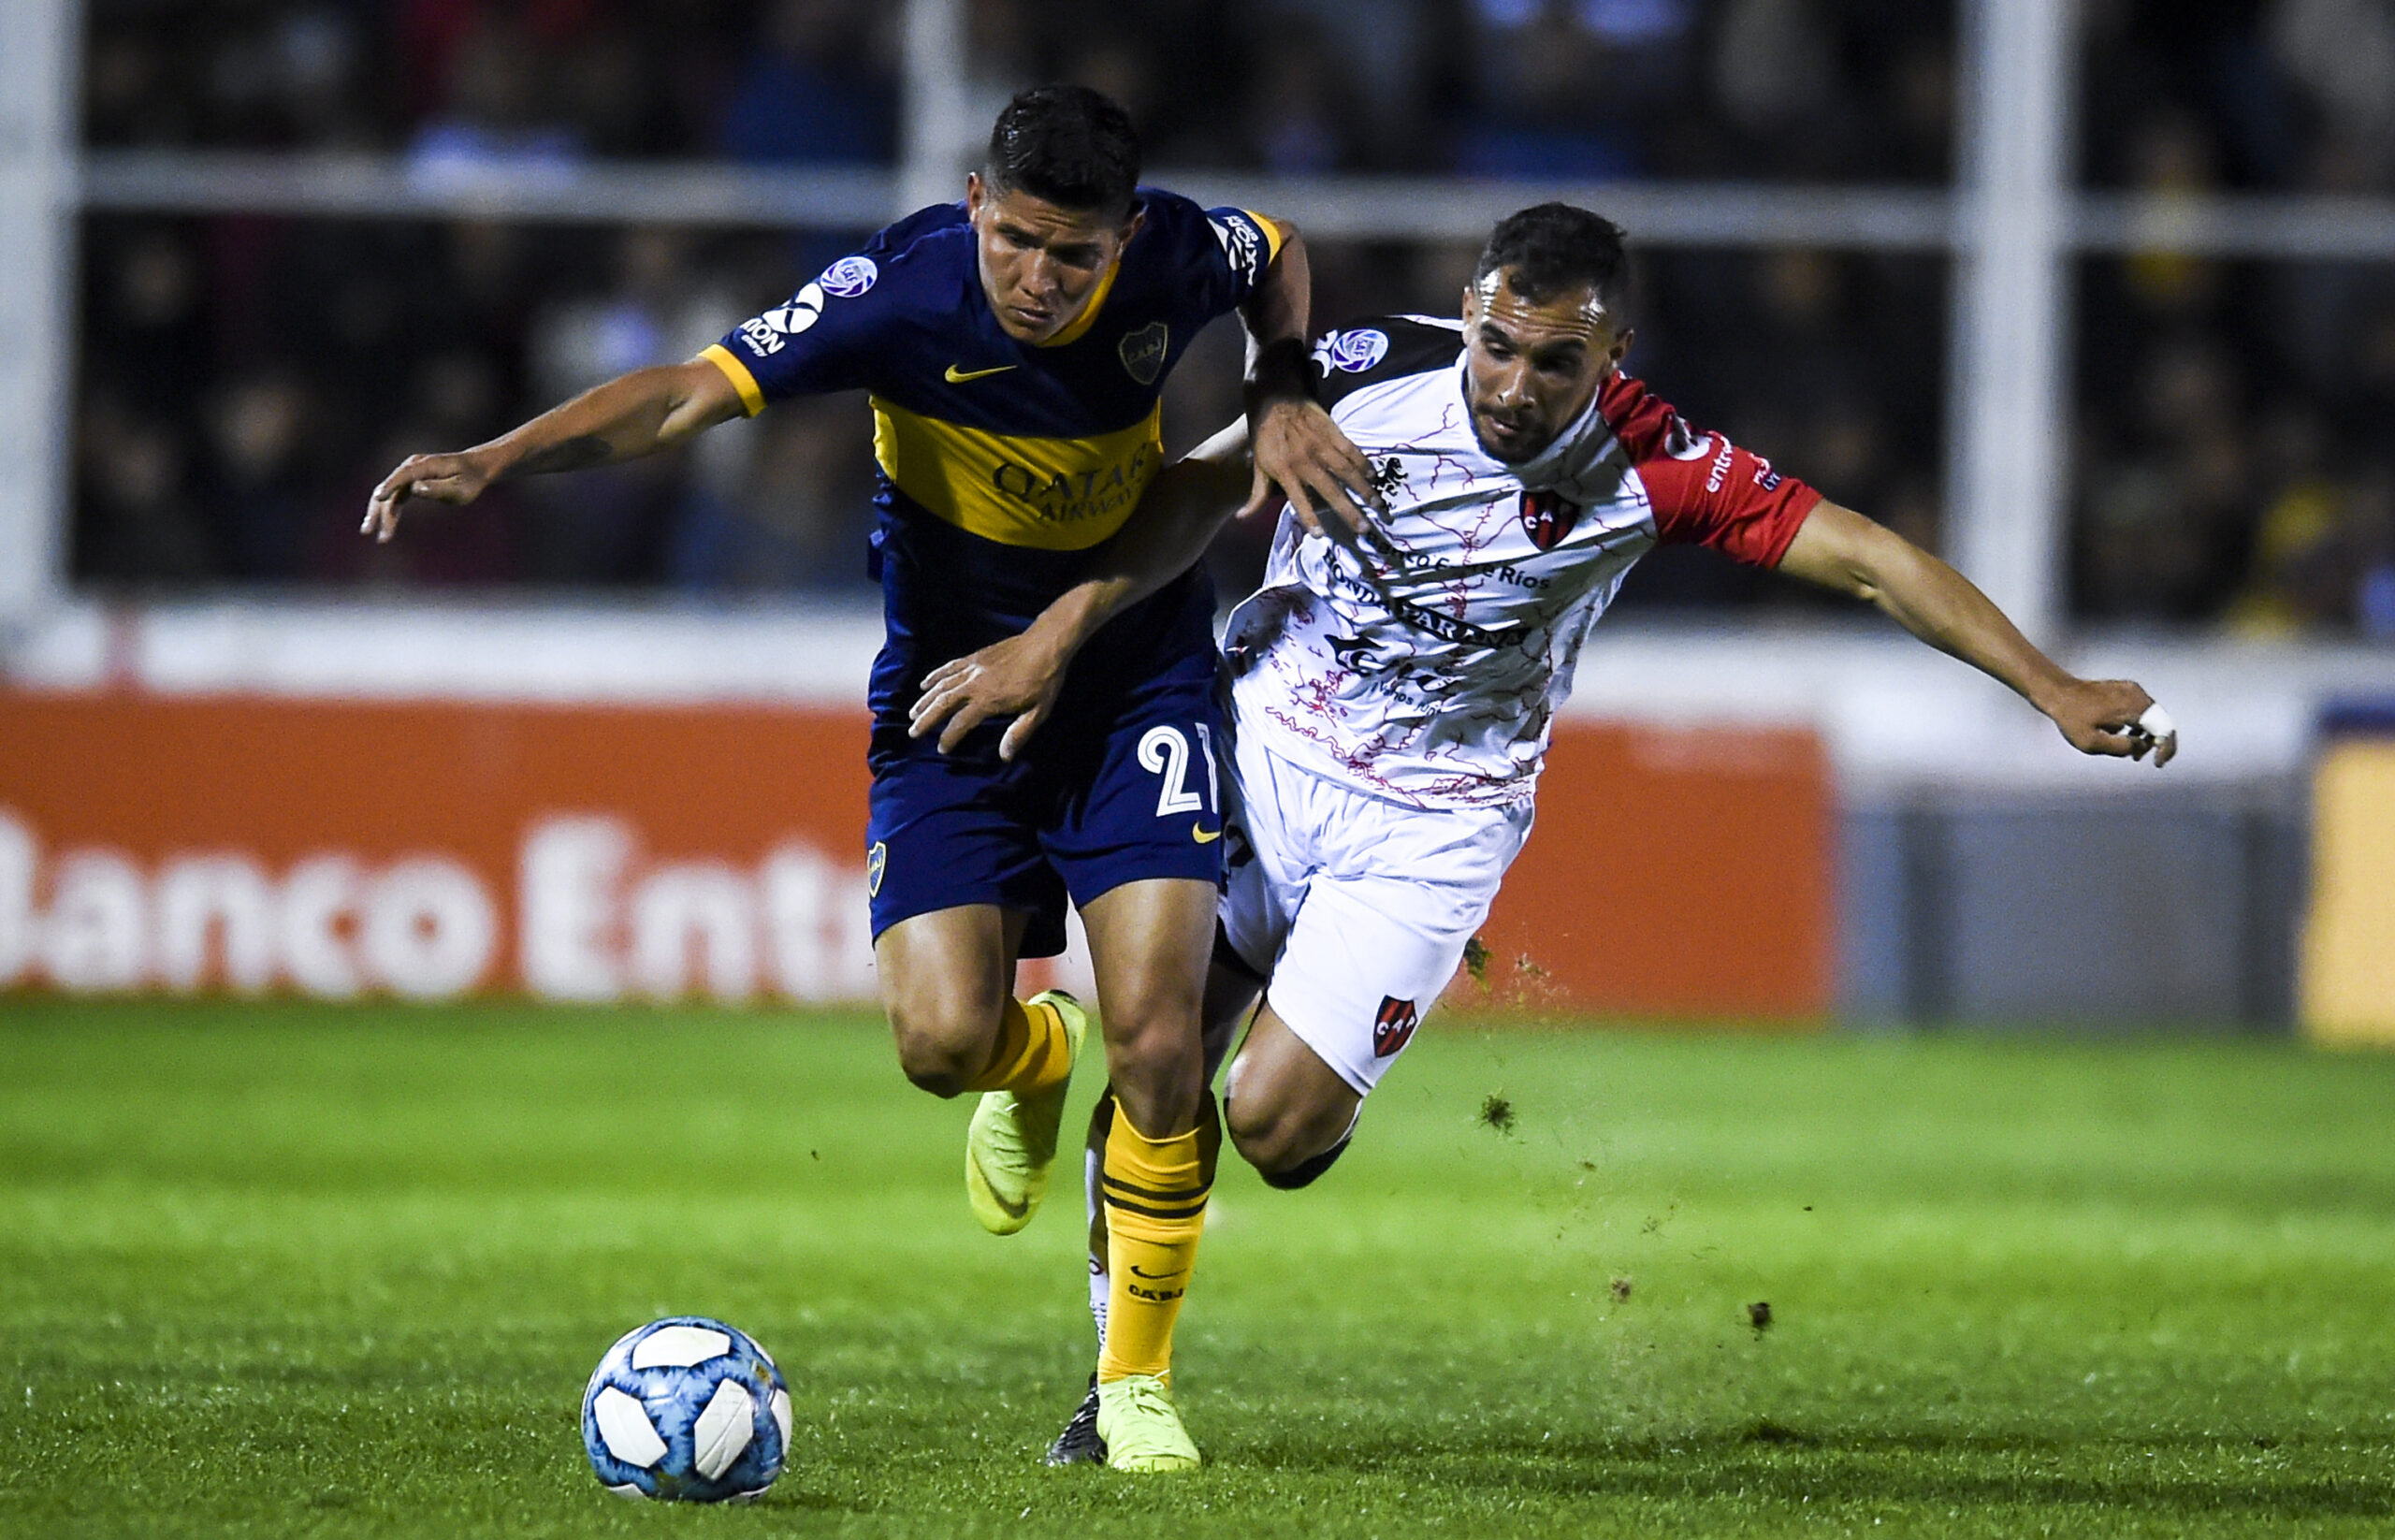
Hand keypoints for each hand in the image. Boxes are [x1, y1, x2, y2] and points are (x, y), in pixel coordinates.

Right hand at [360, 449, 497, 542]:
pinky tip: (383, 526)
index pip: (404, 475)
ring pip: (389, 493)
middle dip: (379, 509)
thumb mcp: (460, 488)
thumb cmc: (470, 480)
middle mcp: (413, 465)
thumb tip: (416, 489)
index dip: (390, 486)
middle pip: (391, 487)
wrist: (474, 469)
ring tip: (369, 532)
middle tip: (369, 530)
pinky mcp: (409, 480)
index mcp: (426, 465)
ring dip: (378, 513)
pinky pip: (394, 496)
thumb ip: (438, 488)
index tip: (378, 498)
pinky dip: (387, 511)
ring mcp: (409, 472)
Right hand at [908, 630, 1071, 759]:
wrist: (1045, 644)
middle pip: (943, 704)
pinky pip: (949, 667)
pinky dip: (935, 676)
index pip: (961, 723)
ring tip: (913, 713)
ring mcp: (972, 668)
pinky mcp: (974, 657)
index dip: (949, 737)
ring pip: (942, 686)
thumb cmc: (1044, 680)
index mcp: (988, 700)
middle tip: (913, 732)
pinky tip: (925, 684)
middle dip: (926, 719)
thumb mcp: (1038, 711)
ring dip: (925, 700)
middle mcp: (974, 684)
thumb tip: (1004, 756)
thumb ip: (1019, 733)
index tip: (942, 748)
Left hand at [1244, 397, 1385, 551]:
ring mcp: (1321, 446)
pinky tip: (1373, 476)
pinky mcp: (1332, 432)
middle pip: (1330, 490)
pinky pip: (1351, 450)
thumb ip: (1257, 495)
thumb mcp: (1258, 466)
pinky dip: (1363, 463)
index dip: (1309, 517)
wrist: (1275, 398)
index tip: (1320, 535)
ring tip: (1377, 505)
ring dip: (1363, 489)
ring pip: (1346, 471)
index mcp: (1286, 471)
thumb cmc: (1265, 435)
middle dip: (1348, 510)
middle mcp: (1305, 461)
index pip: (1299, 499)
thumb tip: (1243, 518)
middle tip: (1364, 528)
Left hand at [2046, 678, 2177, 766]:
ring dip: (2147, 735)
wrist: (2058, 692)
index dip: (2166, 748)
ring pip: (2151, 716)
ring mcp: (2132, 689)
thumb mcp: (2092, 742)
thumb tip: (2142, 747)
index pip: (2164, 729)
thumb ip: (2120, 747)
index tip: (2158, 763)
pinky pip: (2141, 709)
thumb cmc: (2072, 718)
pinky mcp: (2125, 689)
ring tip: (2133, 753)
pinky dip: (2138, 725)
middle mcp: (2137, 695)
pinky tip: (2125, 736)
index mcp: (2133, 708)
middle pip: (2161, 722)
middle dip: (2157, 744)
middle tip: (2145, 760)